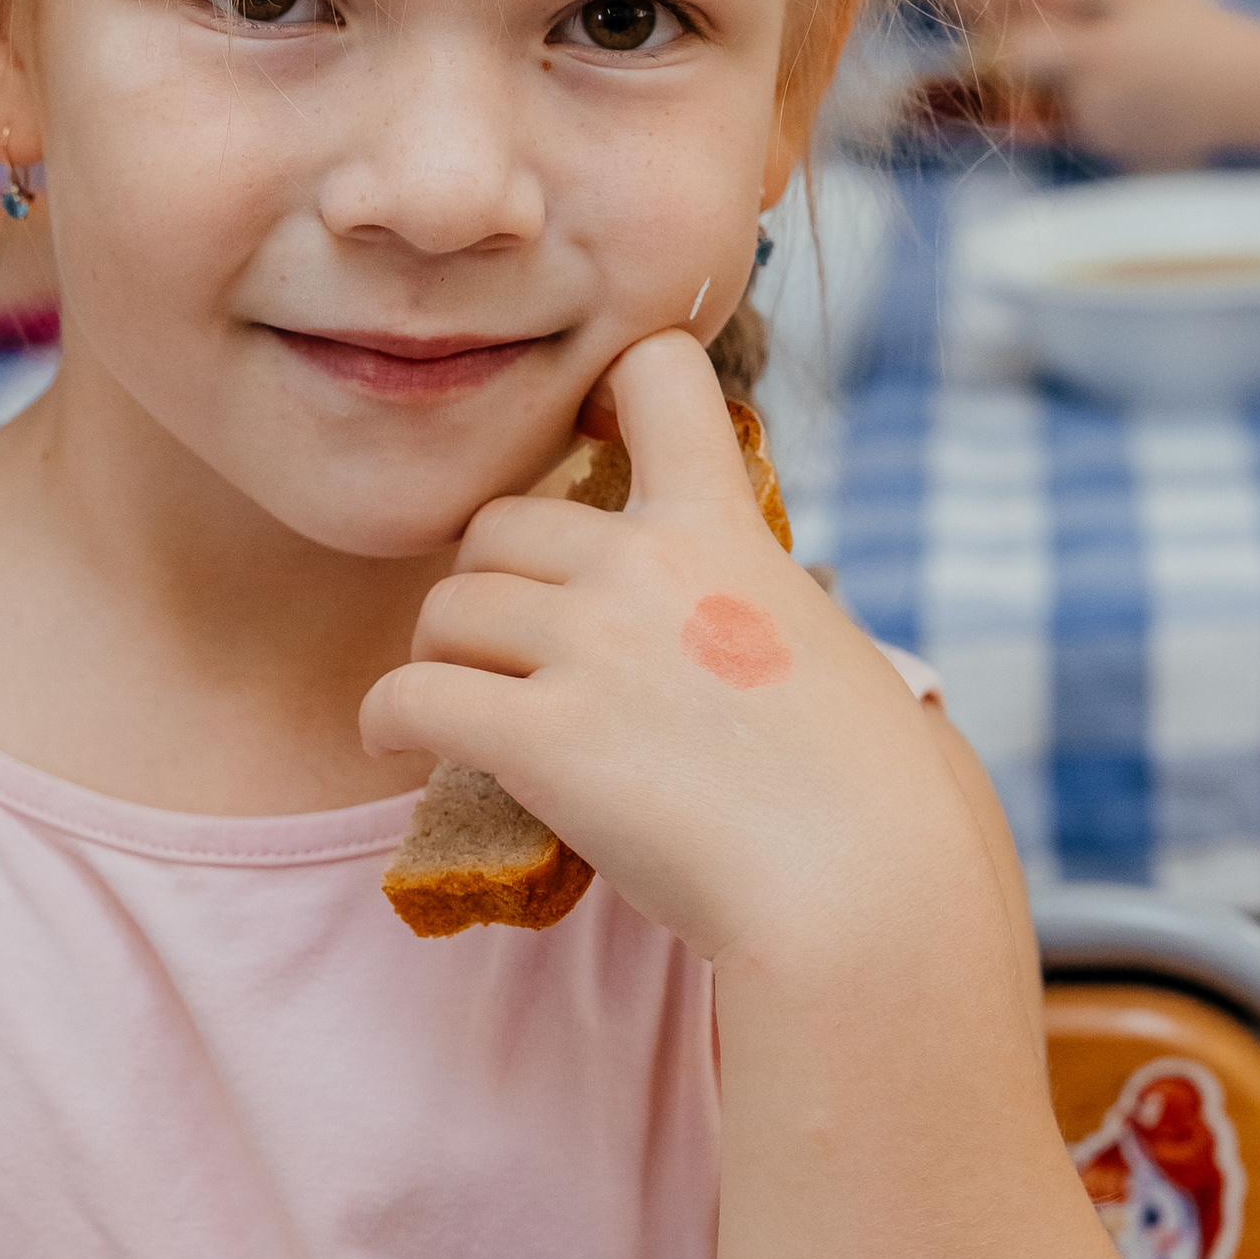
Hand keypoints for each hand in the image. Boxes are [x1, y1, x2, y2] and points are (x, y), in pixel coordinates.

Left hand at [358, 332, 941, 965]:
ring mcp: (589, 646)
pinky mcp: (541, 736)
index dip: (602, 392)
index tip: (581, 436)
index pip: (654, 373)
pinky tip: (394, 739)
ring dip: (439, 654)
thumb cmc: (872, 791)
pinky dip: (387, 718)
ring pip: (445, 610)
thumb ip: (759, 605)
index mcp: (723, 527)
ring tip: (453, 702)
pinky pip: (408, 697)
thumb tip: (743, 616)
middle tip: (498, 646)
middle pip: (498, 523)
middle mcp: (646, 564)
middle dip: (488, 581)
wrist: (862, 885)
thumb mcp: (826, 646)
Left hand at [986, 0, 1259, 168]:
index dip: (1021, 42)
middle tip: (1121, 48)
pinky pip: (1106, 139)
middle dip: (1064, 69)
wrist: (1254, 91)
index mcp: (1088, 59)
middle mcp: (1088, 106)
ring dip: (1092, 95)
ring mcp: (1107, 141)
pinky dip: (1120, 122)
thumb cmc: (1201, 32)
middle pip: (1045, 86)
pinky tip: (1157, 102)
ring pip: (1074, 114)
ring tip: (1148, 73)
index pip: (1015, 56)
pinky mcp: (1127, 164)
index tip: (1045, 32)